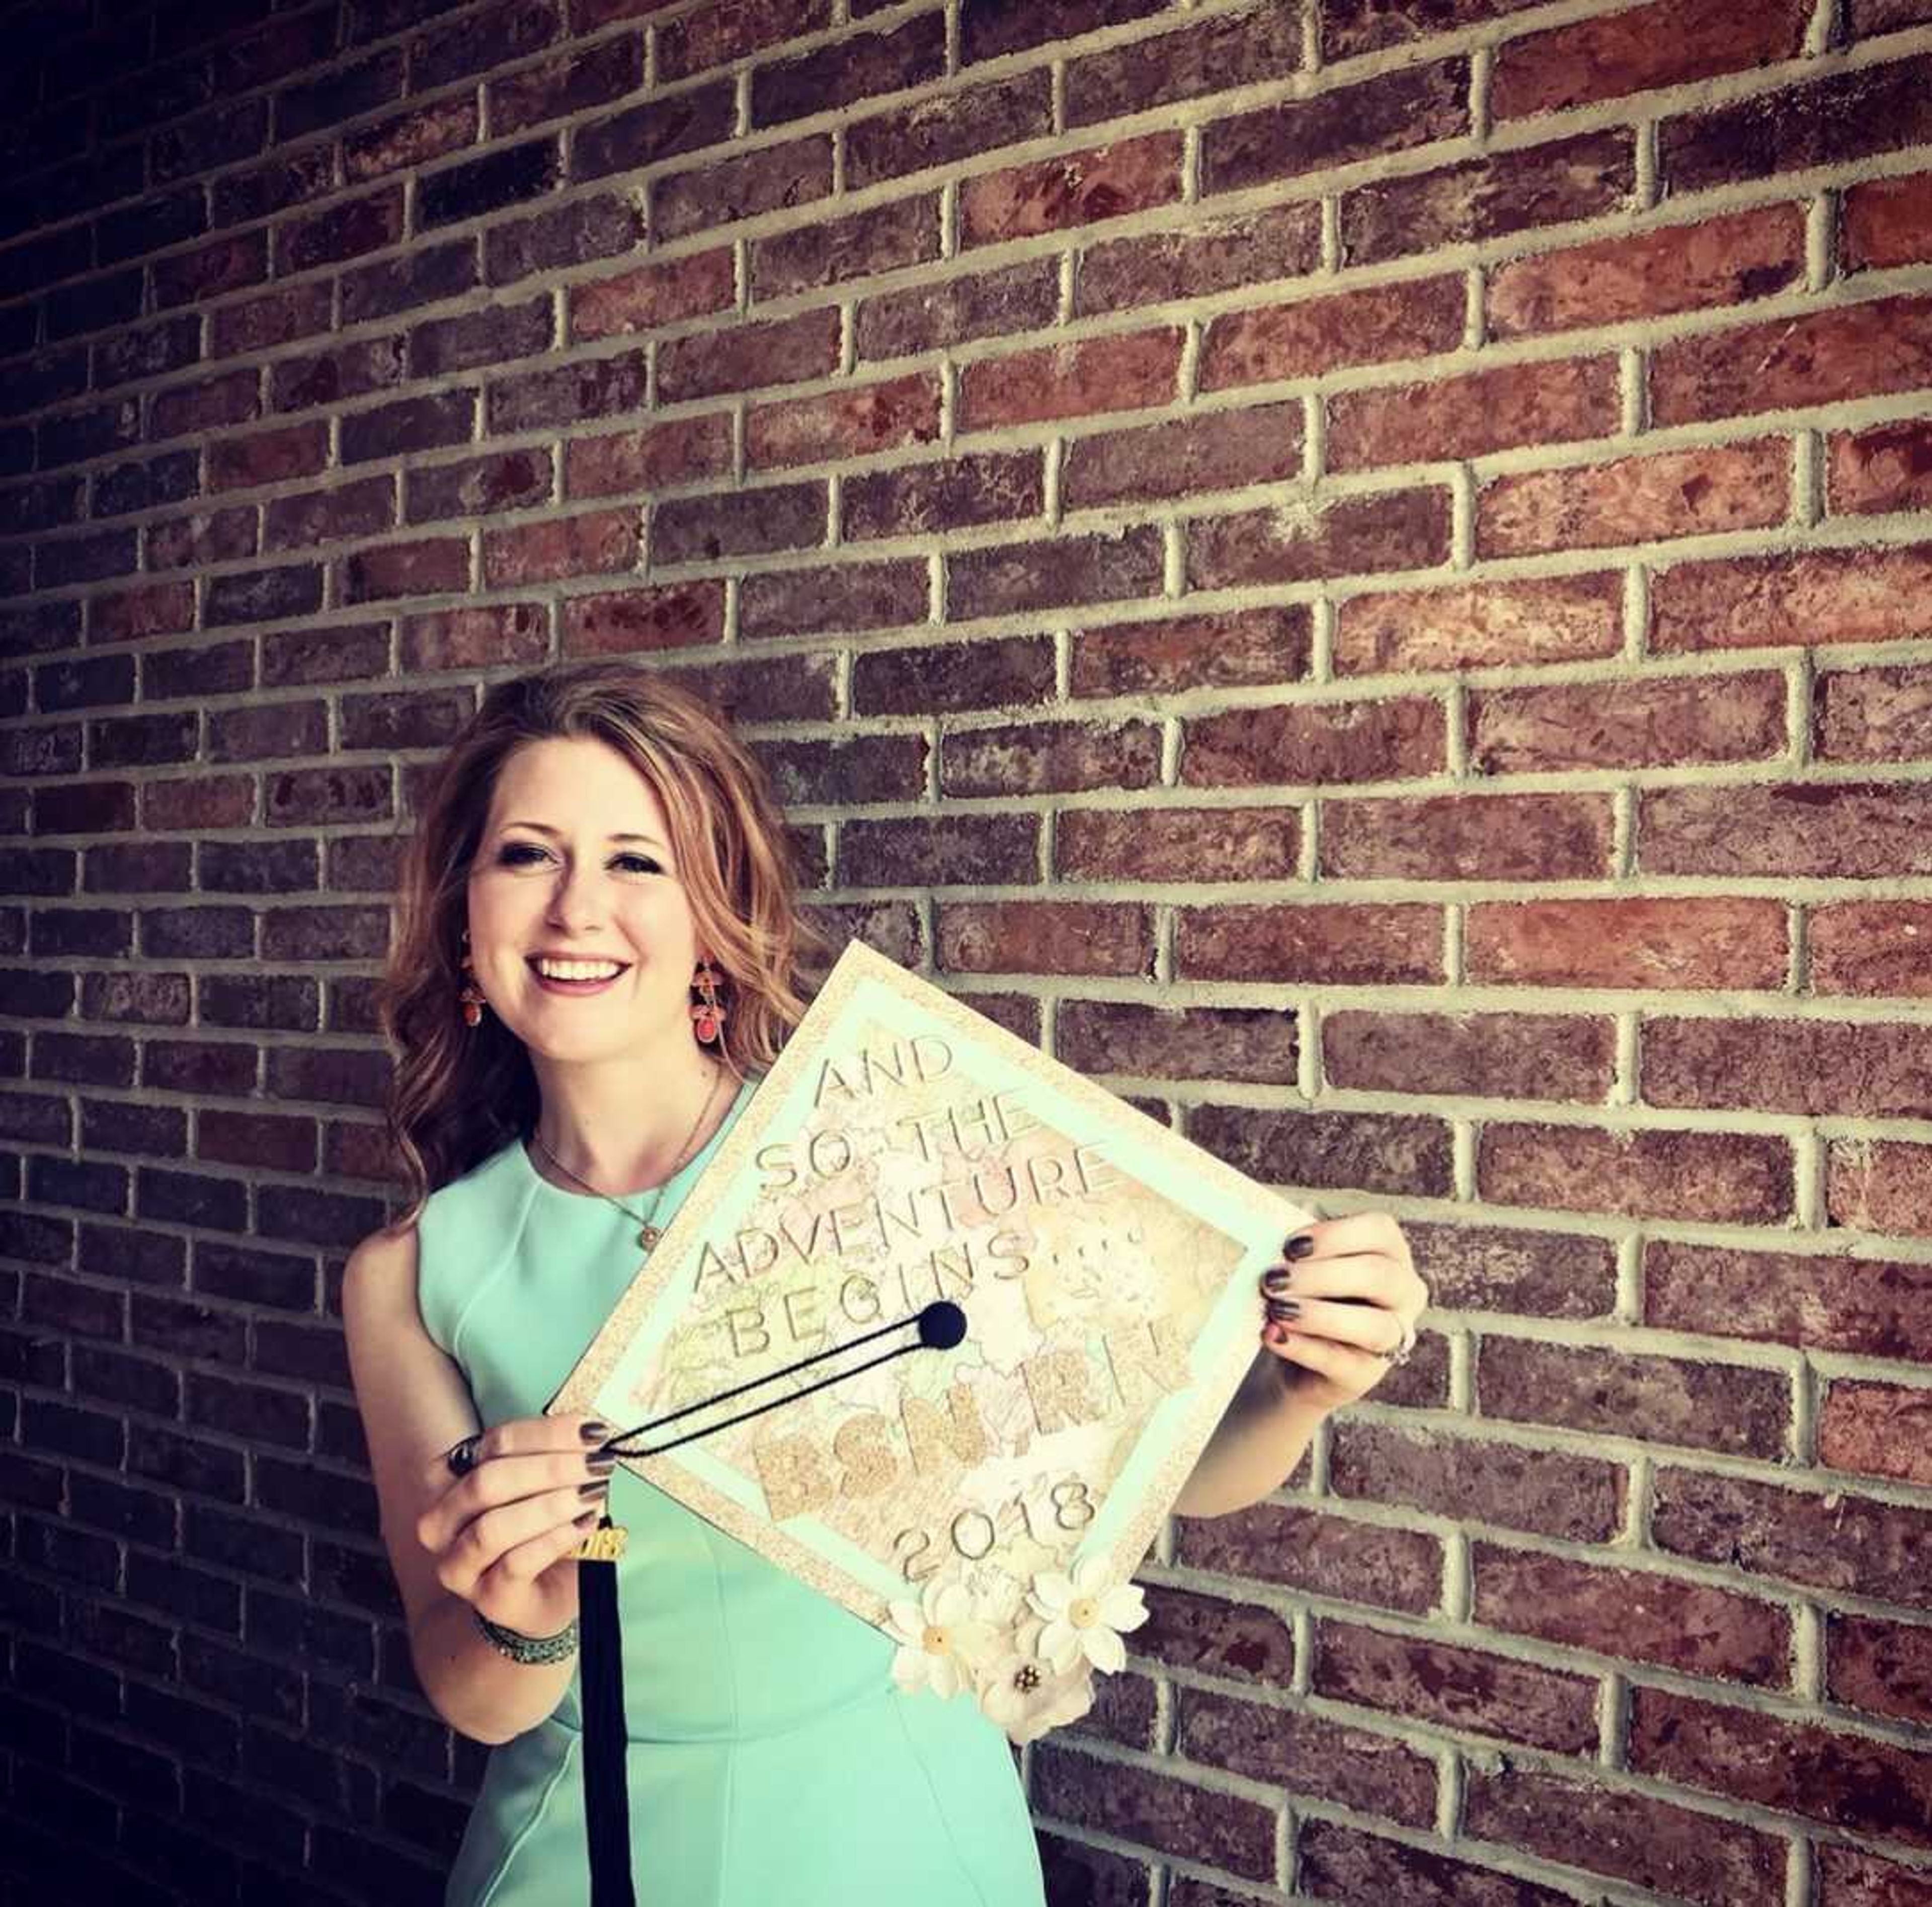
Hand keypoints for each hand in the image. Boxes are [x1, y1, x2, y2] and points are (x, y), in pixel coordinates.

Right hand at [417, 1414, 612, 1638]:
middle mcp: (441, 1522)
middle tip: (597, 1463)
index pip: (495, 1443)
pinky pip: (517, 1563)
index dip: (547, 1434)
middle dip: (550, 1468)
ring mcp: (458, 1564)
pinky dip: (555, 1539)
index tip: (592, 1431)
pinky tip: (585, 1523)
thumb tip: (589, 1434)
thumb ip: (553, 1457)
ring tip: (593, 1493)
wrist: (549, 1592)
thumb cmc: (540, 1528)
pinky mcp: (487, 1597)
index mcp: (447, 1479)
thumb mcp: (542, 1484)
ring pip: (494, 1527)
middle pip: (488, 1482)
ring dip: (550, 1505)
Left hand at [1256, 1213, 1427, 1414]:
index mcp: (1391, 1252)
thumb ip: (1297, 1249)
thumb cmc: (1304, 1292)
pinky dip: (1303, 1347)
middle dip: (1321, 1276)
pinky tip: (1273, 1335)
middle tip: (1273, 1279)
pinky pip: (1340, 1361)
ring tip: (1276, 1309)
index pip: (1380, 1231)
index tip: (1289, 1246)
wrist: (1292, 1353)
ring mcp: (1393, 1338)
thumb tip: (1269, 1233)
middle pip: (1378, 1276)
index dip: (1335, 1235)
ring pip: (1372, 1326)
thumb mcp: (1303, 1263)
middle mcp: (1405, 1293)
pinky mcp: (1366, 1374)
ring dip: (1318, 1315)